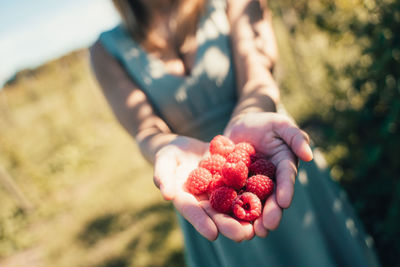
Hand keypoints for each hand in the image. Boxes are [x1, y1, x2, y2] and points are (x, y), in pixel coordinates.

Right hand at [153, 136, 254, 241]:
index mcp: (187, 200)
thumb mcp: (163, 161)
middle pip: (217, 214)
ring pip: (233, 205)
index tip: (213, 235)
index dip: (202, 223)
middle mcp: (205, 200)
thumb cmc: (169, 154)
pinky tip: (268, 199)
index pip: (193, 212)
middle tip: (244, 235)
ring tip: (259, 226)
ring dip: (246, 216)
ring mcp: (219, 191)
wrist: (185, 146)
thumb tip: (167, 195)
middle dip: (230, 225)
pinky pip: (243, 186)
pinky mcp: (232, 180)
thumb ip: (163, 176)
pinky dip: (255, 194)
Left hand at [224, 112, 312, 236]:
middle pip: (269, 199)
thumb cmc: (266, 123)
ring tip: (247, 233)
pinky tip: (221, 220)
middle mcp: (268, 181)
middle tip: (266, 228)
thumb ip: (296, 137)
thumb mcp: (281, 125)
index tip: (284, 202)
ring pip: (250, 204)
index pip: (285, 180)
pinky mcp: (231, 184)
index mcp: (282, 168)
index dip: (285, 191)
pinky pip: (228, 196)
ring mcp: (250, 185)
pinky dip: (226, 208)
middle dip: (268, 214)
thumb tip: (309, 155)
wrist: (243, 125)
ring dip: (249, 219)